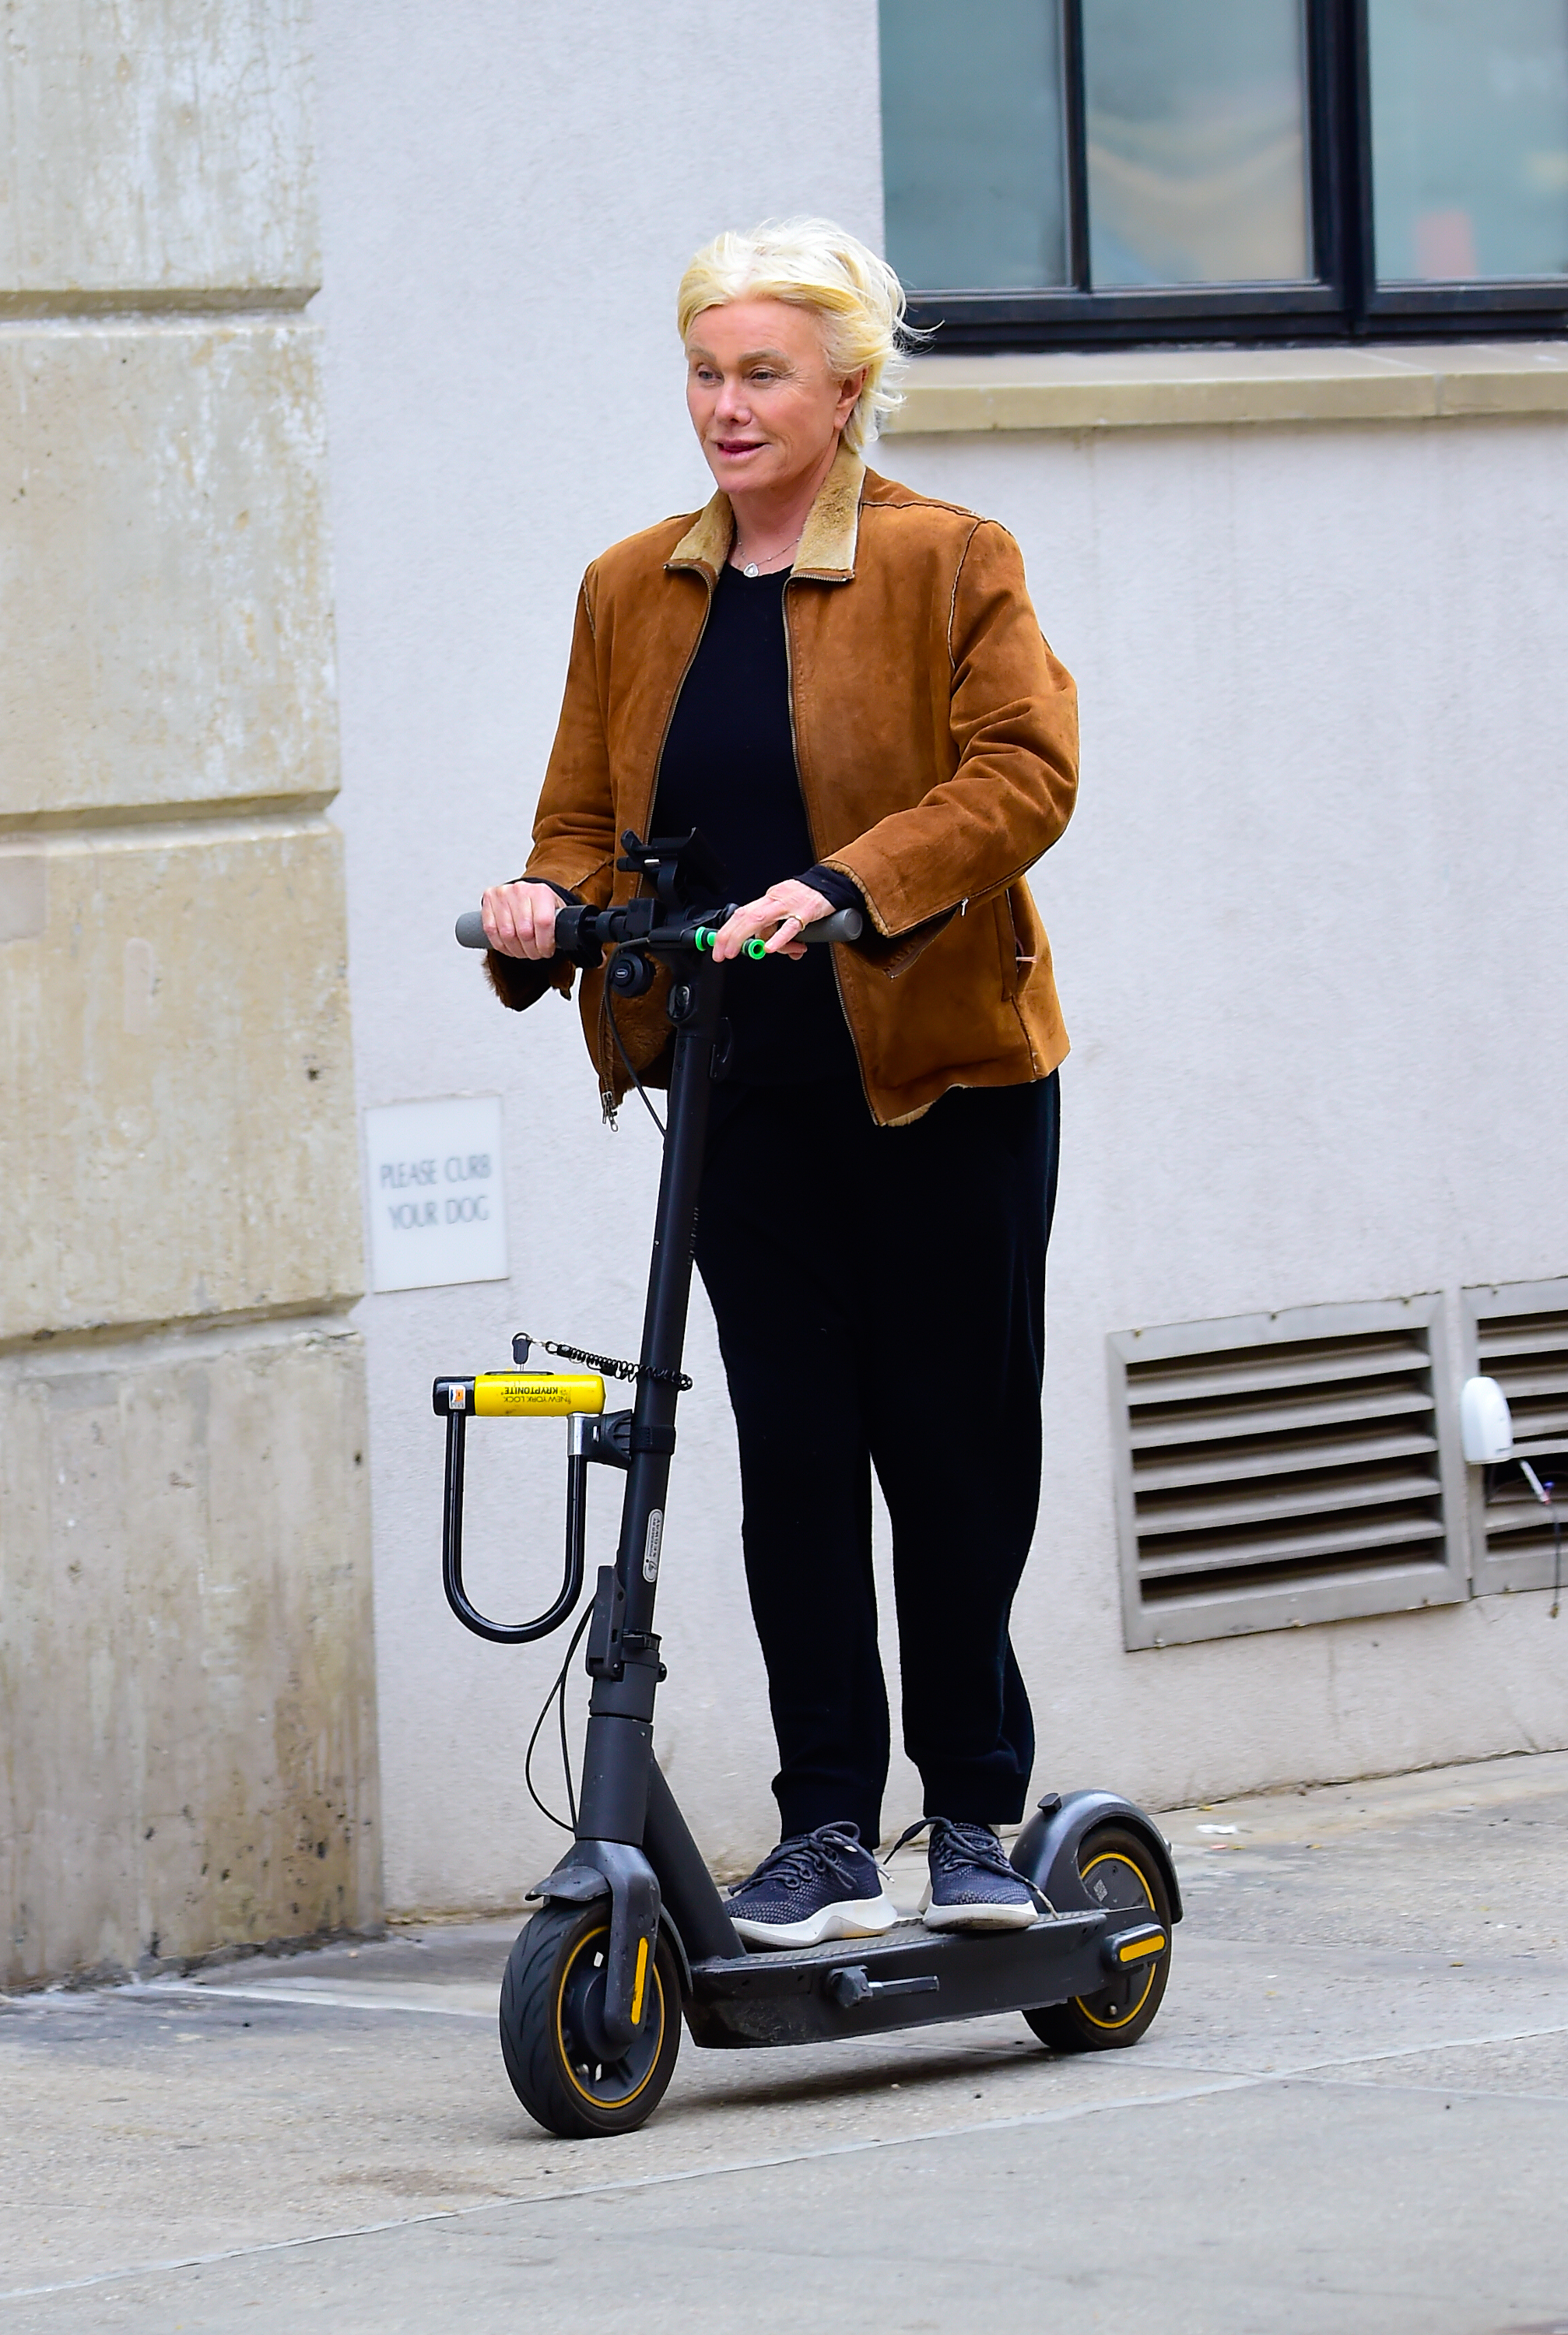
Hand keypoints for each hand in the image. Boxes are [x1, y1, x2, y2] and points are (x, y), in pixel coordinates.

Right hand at [481, 880, 560, 959]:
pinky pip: (491, 930)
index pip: (543, 922)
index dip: (544, 944)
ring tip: (523, 951)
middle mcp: (521, 889)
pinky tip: (509, 946)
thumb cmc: (542, 905)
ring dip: (516, 950)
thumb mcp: (557, 912)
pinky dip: (501, 945)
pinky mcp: (489, 899)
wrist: (526, 893)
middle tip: (535, 954)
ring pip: (507, 934)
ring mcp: (503, 893)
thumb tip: (565, 942)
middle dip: (531, 950)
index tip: (546, 951)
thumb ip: (560, 926)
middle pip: (524, 932)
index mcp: (541, 891)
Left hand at [712, 881, 832, 962]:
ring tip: (739, 952)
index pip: (741, 913)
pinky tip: (770, 948)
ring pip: (760, 918)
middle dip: (729, 935)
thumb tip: (771, 950)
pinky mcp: (806, 912)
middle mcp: (774, 901)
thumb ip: (778, 933)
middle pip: (745, 916)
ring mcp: (789, 905)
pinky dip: (778, 938)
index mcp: (768, 900)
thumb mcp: (788, 914)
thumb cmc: (808, 898)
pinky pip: (790, 926)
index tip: (718, 947)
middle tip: (722, 953)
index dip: (727, 930)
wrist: (832, 882)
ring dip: (745, 936)